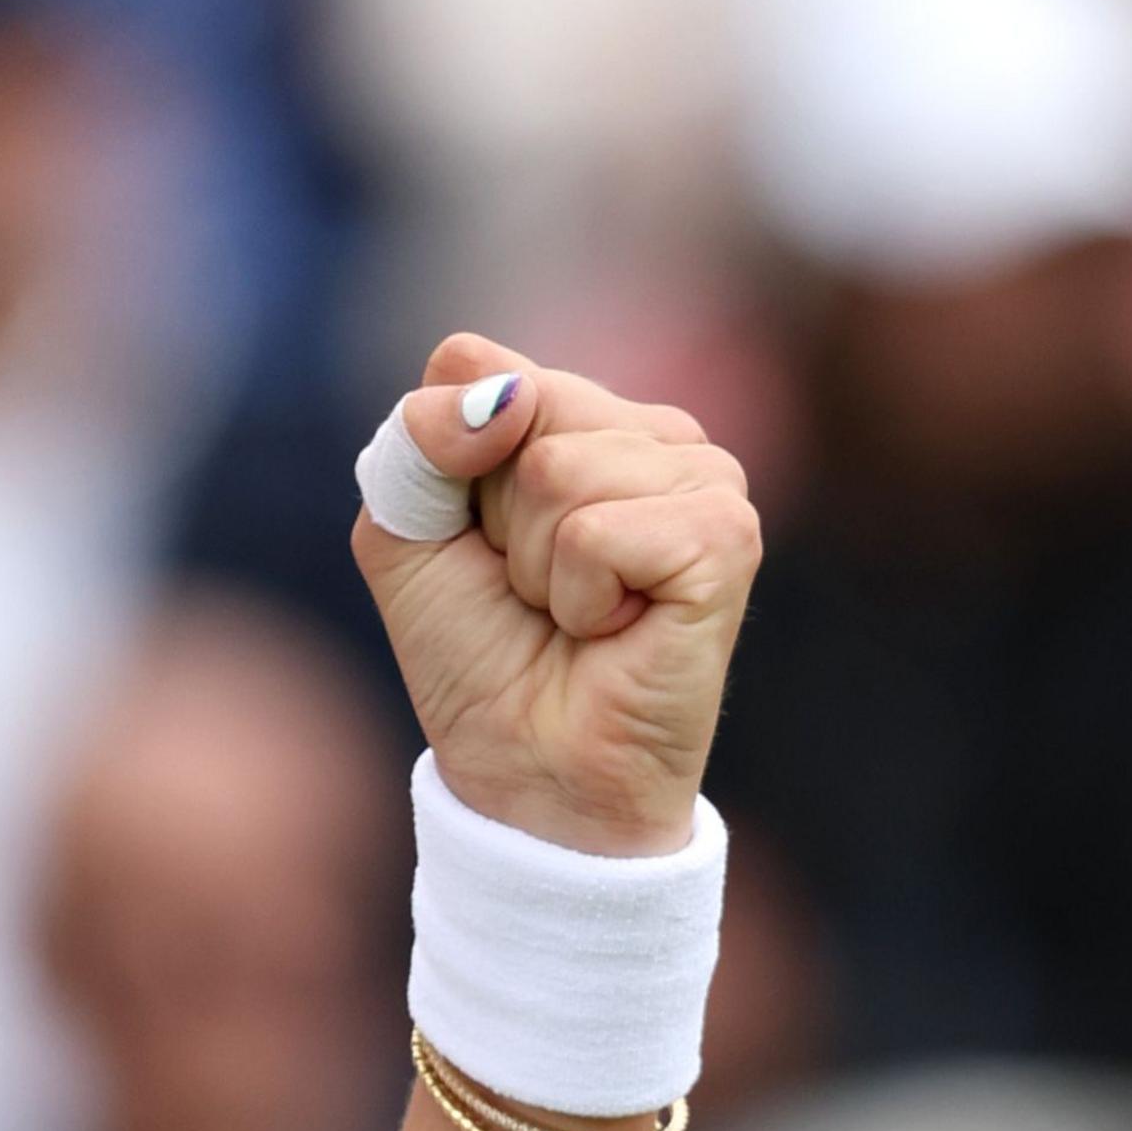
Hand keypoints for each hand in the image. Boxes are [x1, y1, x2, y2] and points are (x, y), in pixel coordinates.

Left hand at [350, 334, 764, 856]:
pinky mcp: (728, 538)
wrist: (526, 766)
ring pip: (558, 468)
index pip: (475, 365)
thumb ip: (419, 437)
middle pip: (521, 405)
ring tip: (573, 612)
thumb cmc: (477, 650)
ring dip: (535, 563)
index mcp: (579, 415)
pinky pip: (600, 531)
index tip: (473, 539)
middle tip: (528, 585)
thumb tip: (500, 391)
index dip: (444, 464)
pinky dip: (577, 595)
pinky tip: (613, 628)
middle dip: (491, 515)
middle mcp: (653, 432)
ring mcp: (704, 478)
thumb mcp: (403, 530)